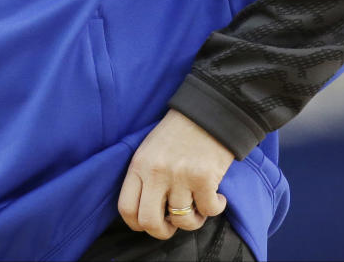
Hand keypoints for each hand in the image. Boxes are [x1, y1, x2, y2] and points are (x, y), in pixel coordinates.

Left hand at [118, 109, 233, 239]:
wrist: (207, 112)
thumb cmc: (177, 134)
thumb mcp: (150, 150)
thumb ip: (144, 178)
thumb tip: (147, 214)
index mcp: (139, 165)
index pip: (126, 208)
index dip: (137, 224)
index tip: (151, 223)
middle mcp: (156, 172)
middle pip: (149, 222)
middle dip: (163, 232)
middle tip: (174, 223)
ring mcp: (180, 176)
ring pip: (183, 221)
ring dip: (194, 219)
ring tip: (199, 204)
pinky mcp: (204, 178)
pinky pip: (209, 211)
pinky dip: (215, 208)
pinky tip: (217, 197)